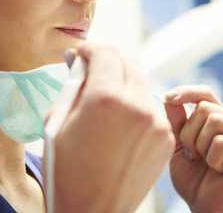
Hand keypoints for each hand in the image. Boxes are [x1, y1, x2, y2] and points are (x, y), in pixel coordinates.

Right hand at [46, 43, 174, 212]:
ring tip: (104, 107)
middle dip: (110, 62)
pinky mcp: (165, 139)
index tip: (81, 54)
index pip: (105, 52)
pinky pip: (151, 110)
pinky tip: (119, 127)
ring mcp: (155, 123)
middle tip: (93, 73)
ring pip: (142, 85)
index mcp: (105, 99)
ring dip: (123, 86)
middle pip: (129, 62)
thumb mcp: (57, 122)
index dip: (90, 49)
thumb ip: (73, 85)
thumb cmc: (66, 171)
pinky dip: (136, 109)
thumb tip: (79, 60)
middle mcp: (136, 106)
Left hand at [163, 85, 222, 212]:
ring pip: (214, 121)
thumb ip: (176, 120)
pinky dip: (212, 159)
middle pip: (205, 107)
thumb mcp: (177, 144)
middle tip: (191, 155)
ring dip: (200, 146)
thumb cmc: (193, 178)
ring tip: (205, 162)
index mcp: (221, 119)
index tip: (166, 97)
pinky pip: (222, 142)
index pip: (205, 93)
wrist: (204, 206)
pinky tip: (218, 169)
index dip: (187, 91)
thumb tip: (169, 95)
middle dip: (189, 133)